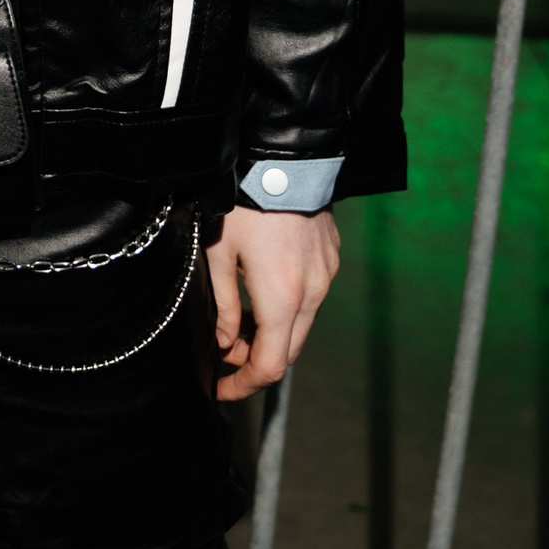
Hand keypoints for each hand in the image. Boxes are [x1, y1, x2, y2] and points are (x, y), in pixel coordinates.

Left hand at [207, 204, 339, 401]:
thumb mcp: (218, 253)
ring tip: (238, 319)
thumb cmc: (244, 204)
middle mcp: (312, 294)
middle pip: (288, 352)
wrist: (285, 160)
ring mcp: (326, 278)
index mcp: (281, 298)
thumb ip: (221, 304)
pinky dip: (286, 310)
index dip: (243, 385)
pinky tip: (261, 292)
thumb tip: (223, 342)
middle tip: (224, 351)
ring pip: (300, 327)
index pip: (269, 365)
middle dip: (255, 360)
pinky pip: (310, 300)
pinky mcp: (330, 261)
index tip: (220, 388)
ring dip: (271, 334)